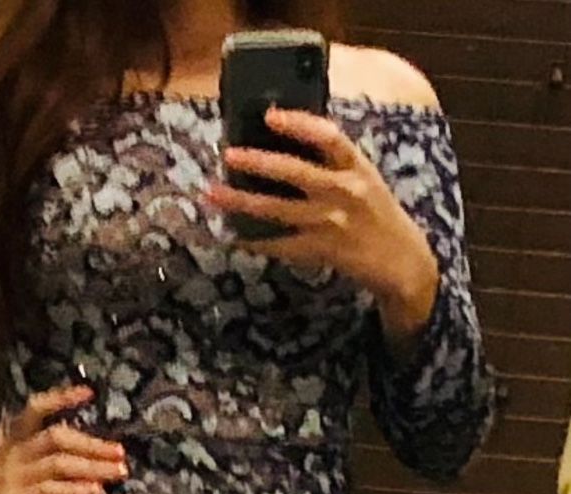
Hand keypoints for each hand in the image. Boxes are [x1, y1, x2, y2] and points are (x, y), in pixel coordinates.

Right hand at [0, 386, 127, 493]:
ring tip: (118, 472)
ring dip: (93, 467)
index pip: (36, 408)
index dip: (61, 398)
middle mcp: (14, 452)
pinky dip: (76, 490)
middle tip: (121, 452)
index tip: (89, 393)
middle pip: (58, 437)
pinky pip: (51, 490)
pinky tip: (95, 492)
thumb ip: (20, 441)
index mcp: (10, 438)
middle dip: (93, 444)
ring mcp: (14, 475)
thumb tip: (53, 431)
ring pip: (59, 463)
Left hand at [203, 107, 439, 345]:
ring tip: (213, 193)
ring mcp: (329, 223)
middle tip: (228, 154)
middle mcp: (343, 192)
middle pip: (294, 173)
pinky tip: (232, 233)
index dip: (298, 123)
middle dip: (258, 162)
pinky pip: (279, 244)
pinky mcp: (319, 250)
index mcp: (356, 166)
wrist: (400, 260)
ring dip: (241, 201)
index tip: (270, 116)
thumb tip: (288, 139)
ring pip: (277, 210)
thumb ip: (334, 160)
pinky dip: (254, 239)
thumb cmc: (377, 211)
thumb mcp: (364, 176)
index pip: (328, 136)